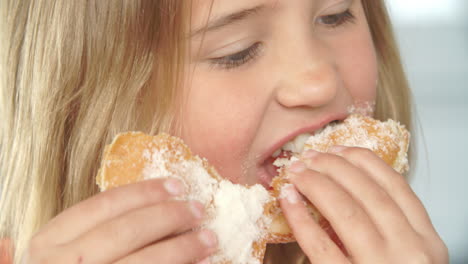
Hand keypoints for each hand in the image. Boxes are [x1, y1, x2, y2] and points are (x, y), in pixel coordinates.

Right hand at [23, 178, 216, 263]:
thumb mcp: (66, 251)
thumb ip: (93, 230)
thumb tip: (152, 203)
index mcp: (51, 242)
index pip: (104, 205)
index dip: (144, 192)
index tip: (176, 185)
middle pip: (126, 231)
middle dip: (168, 217)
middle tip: (197, 209)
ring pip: (144, 263)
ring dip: (182, 248)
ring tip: (208, 238)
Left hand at [279, 147, 447, 263]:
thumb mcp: (405, 256)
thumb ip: (389, 226)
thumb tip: (349, 183)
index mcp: (427, 243)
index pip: (396, 187)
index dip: (364, 162)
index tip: (339, 149)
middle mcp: (411, 253)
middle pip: (368, 193)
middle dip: (334, 167)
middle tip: (309, 157)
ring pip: (346, 211)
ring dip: (316, 183)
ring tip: (296, 171)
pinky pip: (320, 245)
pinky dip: (300, 217)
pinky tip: (288, 200)